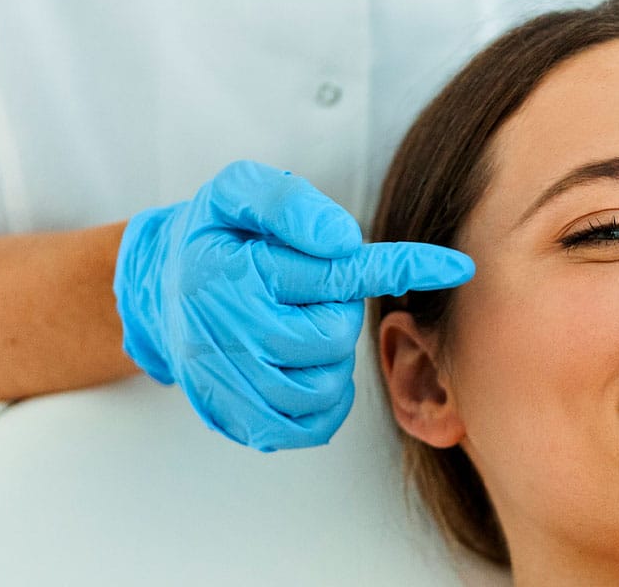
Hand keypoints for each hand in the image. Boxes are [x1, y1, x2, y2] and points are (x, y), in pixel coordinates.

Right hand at [114, 161, 473, 450]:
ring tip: (300, 327)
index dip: (402, 268)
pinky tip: (310, 370)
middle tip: (305, 295)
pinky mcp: (240, 418)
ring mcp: (232, 383)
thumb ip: (288, 204)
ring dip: (329, 358)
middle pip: (333, 334)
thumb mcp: (237, 193)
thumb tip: (341, 239)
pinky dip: (325, 402)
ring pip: (325, 384)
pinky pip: (311, 425)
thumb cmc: (216, 237)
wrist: (161, 291)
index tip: (458, 266)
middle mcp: (229, 332)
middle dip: (334, 312)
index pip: (334, 273)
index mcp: (238, 272)